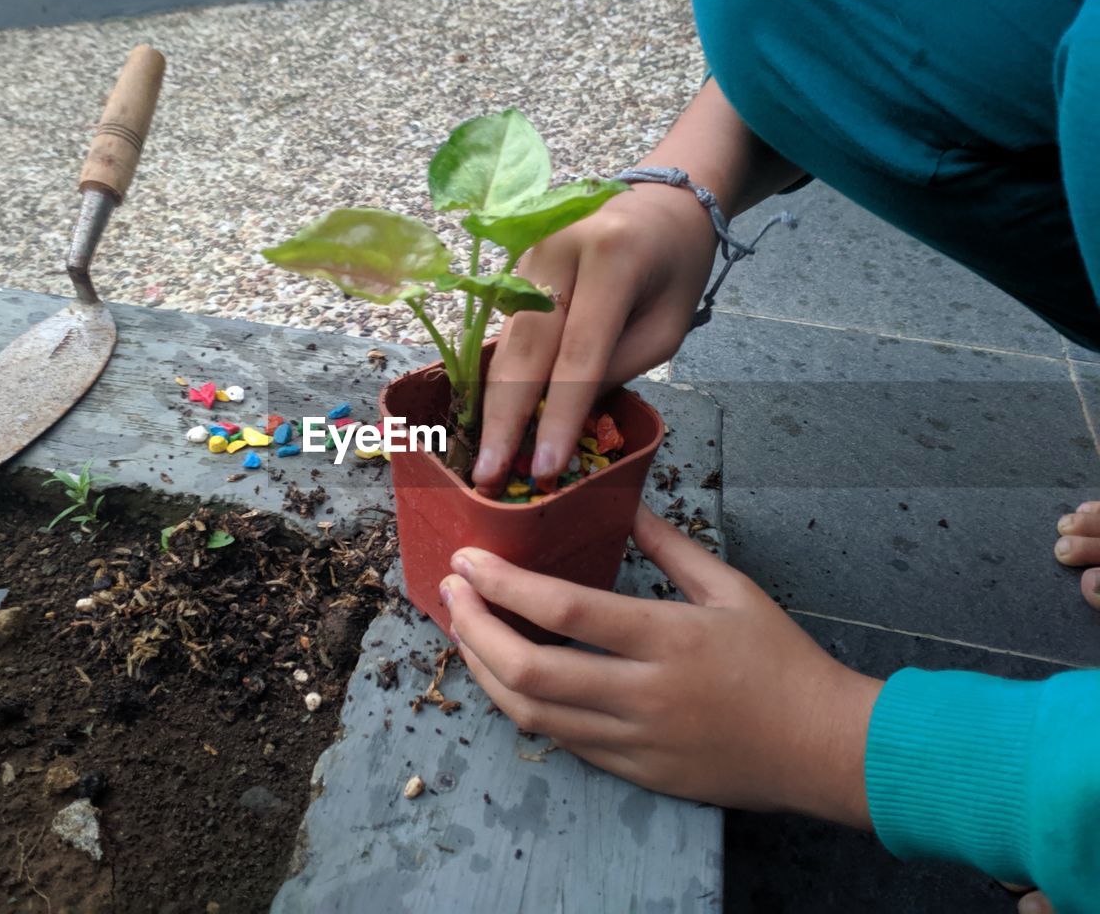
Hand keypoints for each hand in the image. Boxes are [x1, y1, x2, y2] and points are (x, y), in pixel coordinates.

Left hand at [441, 504, 883, 825]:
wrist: (824, 748)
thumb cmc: (782, 660)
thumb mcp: (732, 588)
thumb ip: (670, 546)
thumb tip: (625, 503)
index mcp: (669, 640)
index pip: (564, 611)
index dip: (503, 584)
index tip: (466, 559)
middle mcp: (644, 695)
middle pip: (529, 672)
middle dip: (474, 630)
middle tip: (453, 594)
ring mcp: (636, 742)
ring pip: (533, 715)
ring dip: (485, 671)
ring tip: (466, 632)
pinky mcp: (635, 773)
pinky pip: (562, 742)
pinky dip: (526, 707)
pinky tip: (510, 675)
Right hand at [471, 183, 718, 493]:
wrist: (662, 202)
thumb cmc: (675, 268)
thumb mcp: (668, 325)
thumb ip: (619, 367)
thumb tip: (564, 417)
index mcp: (611, 258)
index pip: (579, 353)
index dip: (560, 416)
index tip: (545, 468)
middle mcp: (557, 249)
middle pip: (525, 349)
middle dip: (507, 420)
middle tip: (490, 477)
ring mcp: (527, 253)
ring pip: (508, 343)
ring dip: (496, 406)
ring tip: (488, 461)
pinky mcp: (514, 265)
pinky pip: (507, 332)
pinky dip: (502, 380)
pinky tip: (496, 422)